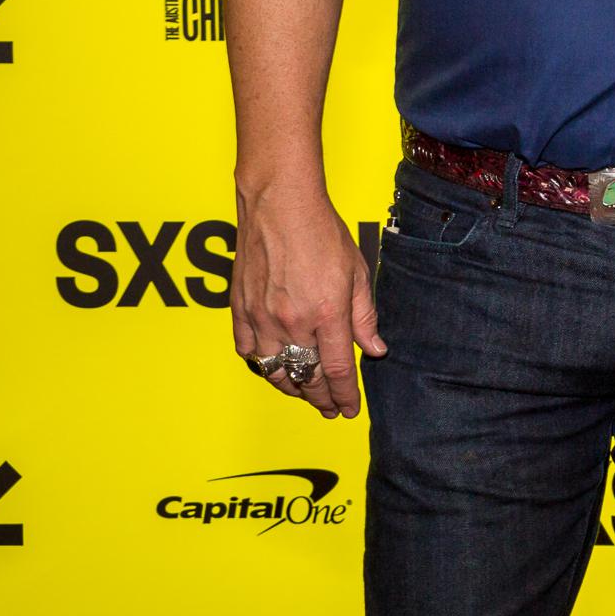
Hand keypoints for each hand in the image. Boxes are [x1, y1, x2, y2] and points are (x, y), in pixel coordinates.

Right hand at [231, 181, 381, 419]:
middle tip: (329, 408)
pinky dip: (261, 365)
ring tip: (305, 393)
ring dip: (291, 388)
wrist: (279, 205)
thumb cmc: (321, 233)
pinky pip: (247, 351)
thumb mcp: (358, 273)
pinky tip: (274, 367)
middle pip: (306, 377)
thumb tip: (375, 350)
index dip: (345, 395)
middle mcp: (292, 322)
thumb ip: (364, 316)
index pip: (338, 371)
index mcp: (327, 314)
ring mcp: (261, 318)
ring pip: (273, 371)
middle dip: (320, 398)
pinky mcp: (239, 310)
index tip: (349, 409)